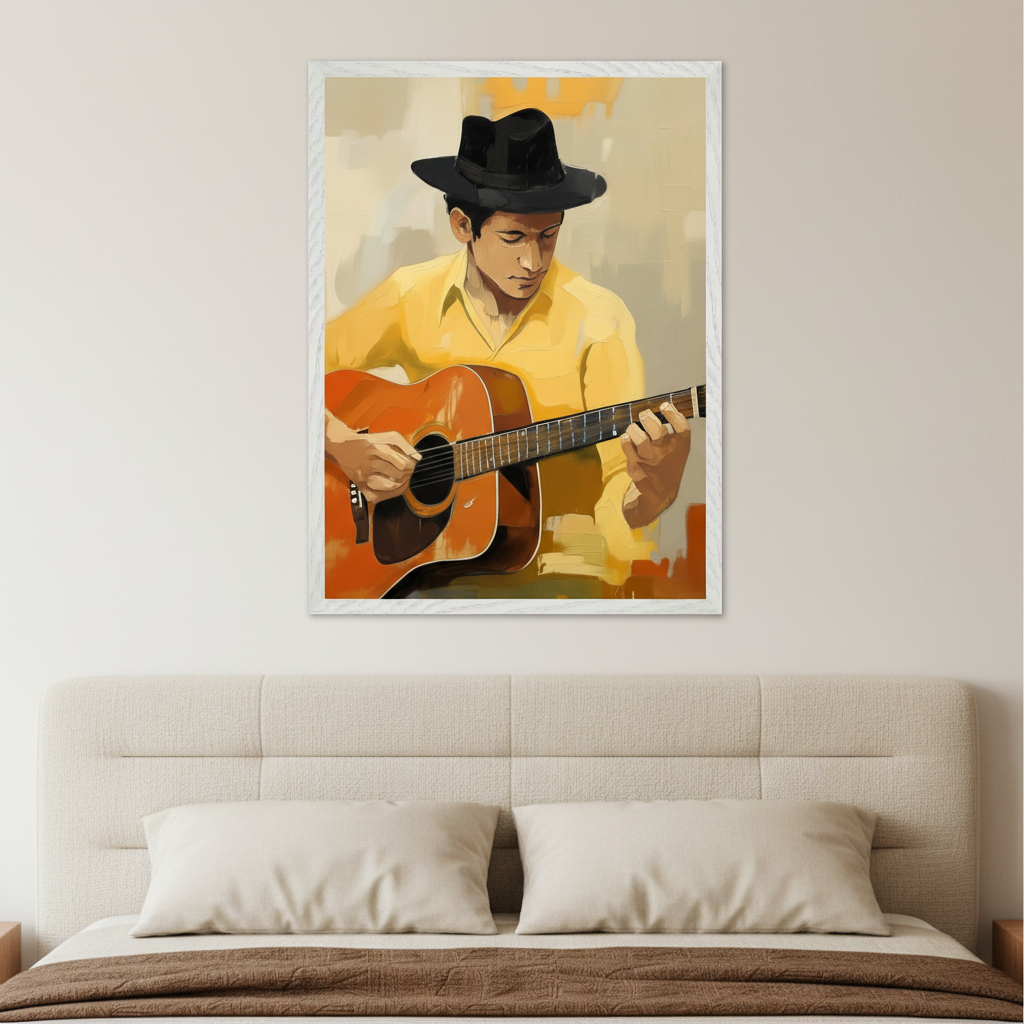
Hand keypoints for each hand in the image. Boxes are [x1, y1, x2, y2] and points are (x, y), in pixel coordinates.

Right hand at [324, 408, 420, 502]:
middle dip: (408, 474)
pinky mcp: (361, 486)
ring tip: (403, 478)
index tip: (413, 464)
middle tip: (409, 471)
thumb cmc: (365, 442)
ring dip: (402, 483)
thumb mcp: (385, 436)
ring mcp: (364, 477)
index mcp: (375, 449)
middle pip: (398, 475)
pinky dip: (391, 493)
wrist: (341, 447)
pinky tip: (394, 486)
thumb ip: (403, 444)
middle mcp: (369, 464)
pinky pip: (381, 496)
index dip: (411, 465)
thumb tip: (417, 457)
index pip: (401, 463)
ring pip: (391, 486)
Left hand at [620, 403, 690, 527]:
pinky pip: (627, 447)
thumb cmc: (667, 466)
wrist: (659, 494)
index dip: (673, 414)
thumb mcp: (675, 450)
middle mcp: (666, 453)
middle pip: (658, 429)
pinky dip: (625, 440)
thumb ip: (671, 432)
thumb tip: (660, 409)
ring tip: (633, 429)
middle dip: (647, 418)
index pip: (682, 426)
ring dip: (634, 429)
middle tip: (644, 415)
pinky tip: (626, 438)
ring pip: (640, 438)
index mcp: (680, 447)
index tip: (665, 405)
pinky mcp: (636, 466)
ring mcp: (650, 460)